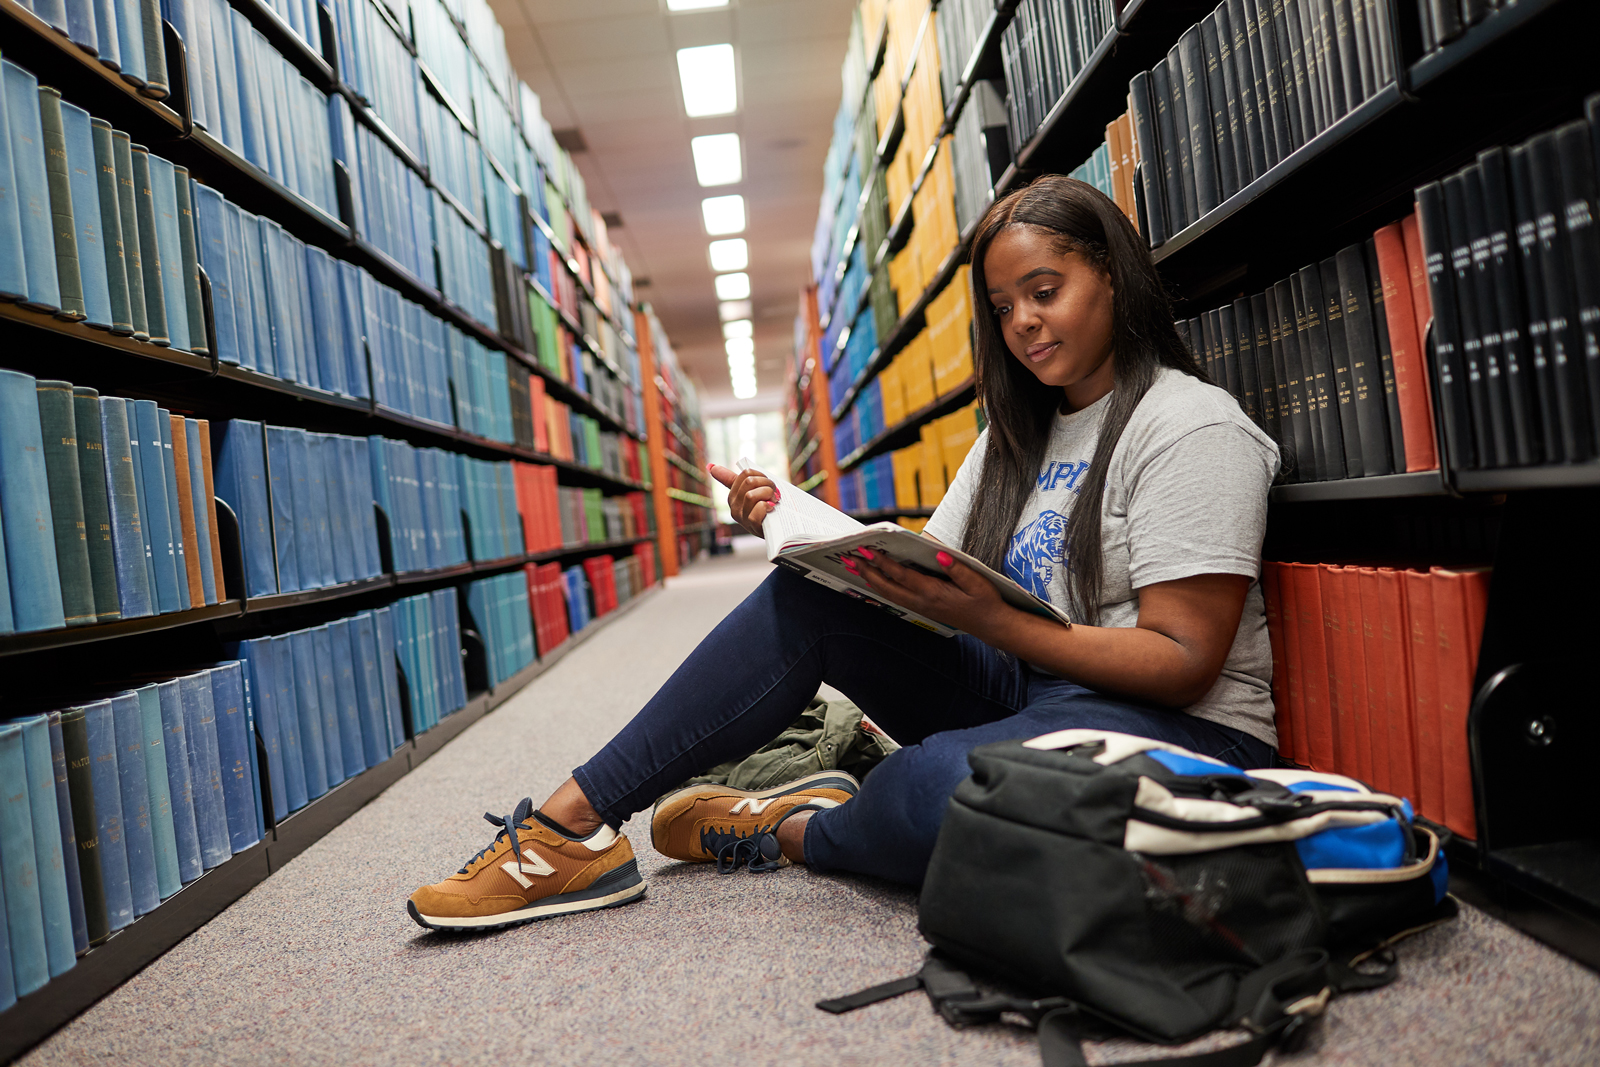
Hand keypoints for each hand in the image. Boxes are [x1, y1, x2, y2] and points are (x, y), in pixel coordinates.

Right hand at [708, 463, 779, 535]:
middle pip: (749, 482)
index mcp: (733, 495)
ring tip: (774, 501)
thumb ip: (732, 479)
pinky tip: (771, 510)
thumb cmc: (765, 508)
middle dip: (767, 484)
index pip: (746, 474)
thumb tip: (710, 466)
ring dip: (769, 494)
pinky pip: (758, 508)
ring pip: (752, 495)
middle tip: (774, 492)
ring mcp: (741, 517)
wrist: (779, 530)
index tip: (766, 484)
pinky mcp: (751, 525)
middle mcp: (734, 506)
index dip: (761, 476)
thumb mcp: (750, 492)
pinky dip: (768, 507)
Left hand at [846, 549, 1007, 635]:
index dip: (883, 563)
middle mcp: (923, 601)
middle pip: (888, 586)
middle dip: (868, 571)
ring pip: (889, 593)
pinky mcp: (922, 608)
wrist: (990, 625)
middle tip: (851, 558)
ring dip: (871, 580)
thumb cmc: (985, 602)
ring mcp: (921, 607)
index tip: (868, 551)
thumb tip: (939, 555)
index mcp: (934, 592)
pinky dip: (882, 587)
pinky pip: (896, 597)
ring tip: (856, 567)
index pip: (902, 575)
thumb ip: (957, 569)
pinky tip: (876, 581)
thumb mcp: (977, 582)